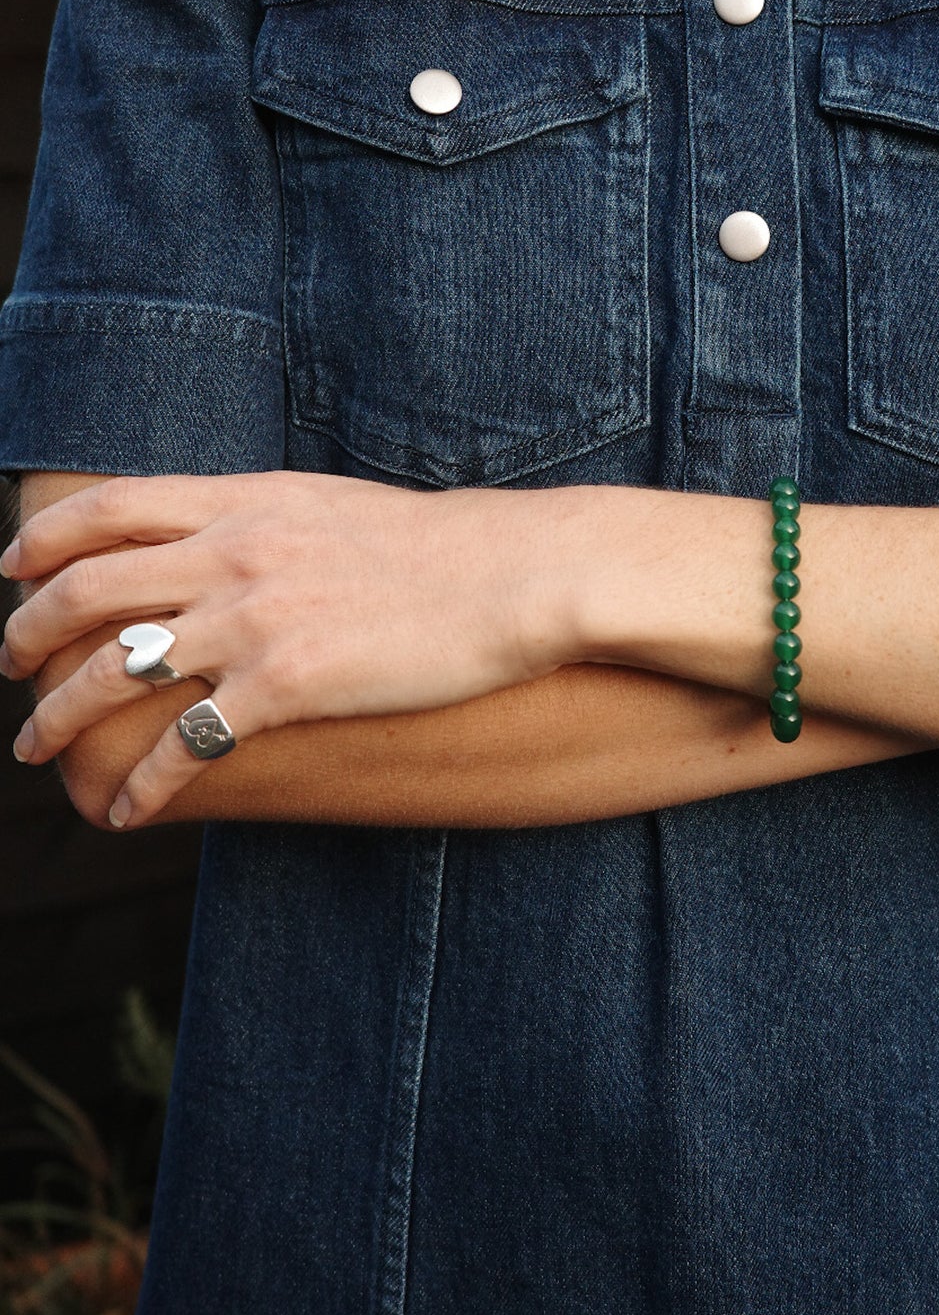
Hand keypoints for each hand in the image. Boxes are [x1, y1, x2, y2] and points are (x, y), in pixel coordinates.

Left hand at [0, 471, 579, 826]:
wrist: (512, 577)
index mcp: (244, 502)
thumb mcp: (332, 507)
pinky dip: (143, 784)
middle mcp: (234, 554)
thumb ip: (262, 518)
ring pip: (115, 670)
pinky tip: (129, 811)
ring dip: (57, 715)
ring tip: (36, 747)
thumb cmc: (439, 546)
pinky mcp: (287, 685)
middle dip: (26, 632)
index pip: (109, 508)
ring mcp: (255, 620)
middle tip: (9, 667)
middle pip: (87, 588)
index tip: (12, 568)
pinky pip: (185, 743)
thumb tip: (220, 535)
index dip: (43, 539)